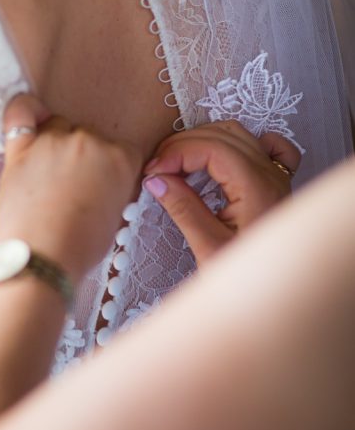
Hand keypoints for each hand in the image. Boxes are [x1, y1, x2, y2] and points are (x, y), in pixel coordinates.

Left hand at [0, 95, 142, 283]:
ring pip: (58, 124)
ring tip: (47, 175)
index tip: (101, 182)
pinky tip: (29, 120)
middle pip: (89, 134)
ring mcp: (54, 141)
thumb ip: (113, 187)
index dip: (110, 167)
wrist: (40, 259)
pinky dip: (25, 111)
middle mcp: (90, 142)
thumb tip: (100, 179)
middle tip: (71, 186)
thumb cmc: (77, 247)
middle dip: (82, 156)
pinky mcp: (21, 148)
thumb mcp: (114, 217)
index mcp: (120, 160)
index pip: (123, 149)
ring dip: (55, 141)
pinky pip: (21, 112)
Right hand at [141, 120, 300, 265]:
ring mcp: (277, 176)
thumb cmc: (247, 278)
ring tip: (176, 163)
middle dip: (183, 145)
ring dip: (203, 140)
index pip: (212, 147)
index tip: (152, 172)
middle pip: (222, 135)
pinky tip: (220, 155)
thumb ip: (183, 208)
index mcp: (257, 188)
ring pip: (238, 134)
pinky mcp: (275, 183)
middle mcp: (271, 175)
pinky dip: (237, 143)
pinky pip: (264, 146)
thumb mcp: (208, 247)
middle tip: (157, 169)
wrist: (276, 294)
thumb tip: (155, 179)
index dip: (177, 152)